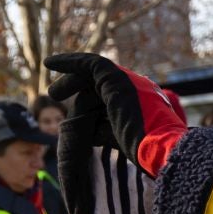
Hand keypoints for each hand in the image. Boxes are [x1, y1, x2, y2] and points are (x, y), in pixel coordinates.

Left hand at [44, 54, 186, 175]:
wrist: (162, 148)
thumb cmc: (147, 152)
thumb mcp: (122, 138)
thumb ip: (105, 130)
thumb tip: (87, 130)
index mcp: (145, 102)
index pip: (113, 96)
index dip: (92, 98)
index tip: (78, 109)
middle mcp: (139, 87)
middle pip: (101, 83)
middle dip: (78, 86)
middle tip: (56, 95)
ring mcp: (130, 81)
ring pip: (93, 73)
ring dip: (70, 81)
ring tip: (53, 93)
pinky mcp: (117, 78)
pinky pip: (89, 64)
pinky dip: (69, 61)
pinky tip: (50, 63)